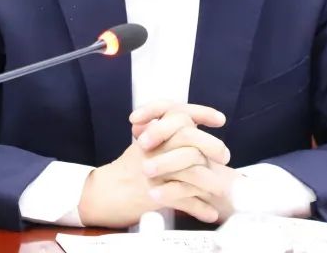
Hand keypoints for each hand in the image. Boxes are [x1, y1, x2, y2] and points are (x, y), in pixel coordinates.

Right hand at [78, 103, 230, 226]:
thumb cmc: (126, 170)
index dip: (201, 112)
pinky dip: (199, 208)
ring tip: (223, 188)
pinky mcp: (152, 194)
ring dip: (210, 180)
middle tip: (225, 155)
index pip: (176, 112)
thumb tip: (193, 125)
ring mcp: (153, 171)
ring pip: (188, 169)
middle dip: (210, 144)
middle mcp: (152, 148)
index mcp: (151, 134)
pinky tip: (210, 213)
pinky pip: (183, 200)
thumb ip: (164, 134)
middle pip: (187, 136)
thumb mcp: (144, 145)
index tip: (220, 119)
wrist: (101, 194)